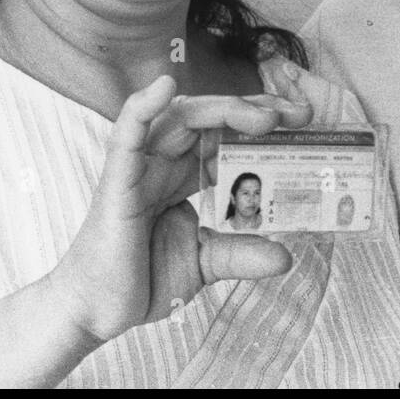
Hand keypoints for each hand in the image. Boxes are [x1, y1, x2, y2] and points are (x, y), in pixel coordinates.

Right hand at [49, 76, 313, 345]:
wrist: (96, 312)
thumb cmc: (142, 279)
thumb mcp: (205, 263)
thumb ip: (241, 253)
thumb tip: (286, 255)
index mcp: (184, 175)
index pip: (227, 136)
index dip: (263, 126)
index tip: (303, 124)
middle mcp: (164, 162)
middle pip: (212, 119)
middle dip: (256, 110)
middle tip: (299, 115)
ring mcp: (140, 166)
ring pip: (182, 117)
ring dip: (224, 109)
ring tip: (263, 115)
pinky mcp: (117, 179)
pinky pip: (126, 132)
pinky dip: (143, 105)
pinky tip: (165, 87)